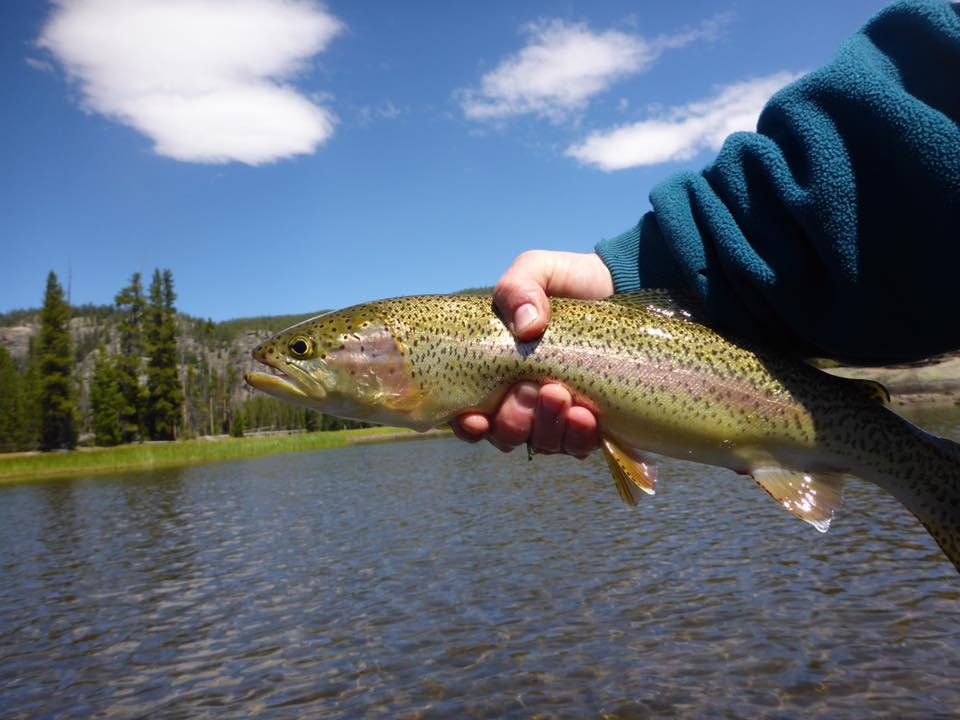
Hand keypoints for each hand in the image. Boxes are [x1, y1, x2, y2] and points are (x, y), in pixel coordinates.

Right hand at [452, 250, 612, 456]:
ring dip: (548, 427)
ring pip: (543, 443)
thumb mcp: (537, 271)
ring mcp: (558, 417)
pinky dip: (579, 437)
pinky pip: (579, 446)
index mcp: (497, 374)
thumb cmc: (569, 282)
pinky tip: (587, 416)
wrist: (624, 286)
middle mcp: (523, 402)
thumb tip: (528, 327)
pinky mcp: (593, 424)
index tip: (476, 418)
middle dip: (514, 420)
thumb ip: (518, 289)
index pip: (471, 416)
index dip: (468, 426)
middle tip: (530, 390)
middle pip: (506, 435)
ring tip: (562, 396)